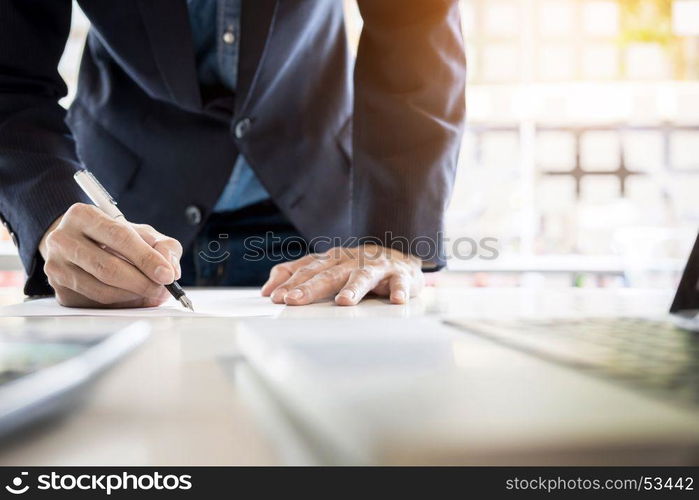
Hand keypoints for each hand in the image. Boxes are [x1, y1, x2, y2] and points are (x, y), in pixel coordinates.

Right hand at [39, 203, 182, 307]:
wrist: (80, 243)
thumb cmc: (115, 237)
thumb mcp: (142, 232)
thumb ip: (163, 246)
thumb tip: (171, 270)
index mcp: (83, 215)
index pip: (119, 237)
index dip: (146, 258)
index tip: (167, 275)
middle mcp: (63, 240)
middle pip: (108, 268)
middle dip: (142, 283)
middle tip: (163, 290)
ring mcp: (56, 267)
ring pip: (102, 290)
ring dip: (134, 296)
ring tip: (152, 293)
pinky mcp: (59, 291)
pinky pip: (96, 304)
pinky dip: (122, 304)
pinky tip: (134, 297)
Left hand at [261, 244, 423, 305]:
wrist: (399, 259)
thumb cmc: (357, 267)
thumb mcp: (326, 268)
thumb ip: (297, 275)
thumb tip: (267, 290)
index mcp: (331, 259)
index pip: (307, 269)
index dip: (290, 282)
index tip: (274, 297)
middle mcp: (351, 260)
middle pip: (329, 273)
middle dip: (311, 286)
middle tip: (295, 299)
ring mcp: (375, 266)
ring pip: (363, 276)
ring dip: (353, 288)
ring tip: (344, 301)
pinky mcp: (399, 274)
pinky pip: (399, 282)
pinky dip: (398, 290)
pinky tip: (396, 299)